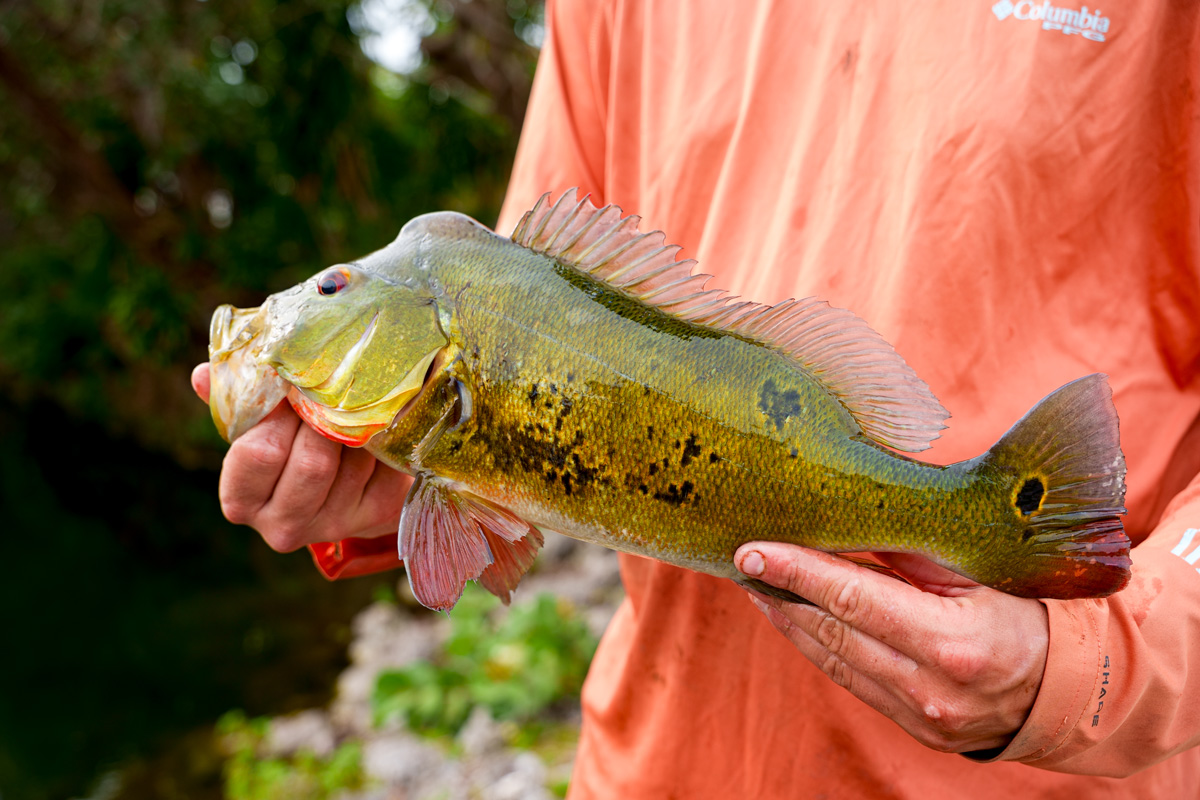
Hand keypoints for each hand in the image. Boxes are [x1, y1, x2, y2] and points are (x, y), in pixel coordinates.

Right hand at [192, 363, 407, 549]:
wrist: (343, 482)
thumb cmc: (288, 443)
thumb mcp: (256, 426)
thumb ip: (234, 402)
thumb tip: (201, 375)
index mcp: (242, 501)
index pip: (258, 455)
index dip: (278, 415)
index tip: (289, 391)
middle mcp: (283, 525)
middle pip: (312, 463)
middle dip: (322, 420)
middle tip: (327, 393)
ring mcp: (333, 524)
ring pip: (353, 461)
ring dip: (355, 427)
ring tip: (349, 409)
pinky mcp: (377, 514)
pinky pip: (384, 465)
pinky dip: (381, 439)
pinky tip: (373, 430)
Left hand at [735, 543, 1047, 753]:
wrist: (1062, 692)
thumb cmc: (1022, 614)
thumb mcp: (977, 574)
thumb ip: (911, 552)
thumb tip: (847, 515)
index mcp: (950, 642)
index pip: (852, 599)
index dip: (796, 571)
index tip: (751, 551)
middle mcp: (927, 685)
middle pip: (830, 630)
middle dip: (779, 591)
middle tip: (740, 558)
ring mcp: (915, 713)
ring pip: (830, 657)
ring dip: (786, 618)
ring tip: (755, 582)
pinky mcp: (907, 725)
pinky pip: (847, 677)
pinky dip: (814, 643)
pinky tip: (792, 615)